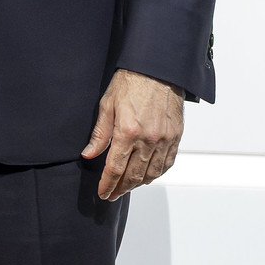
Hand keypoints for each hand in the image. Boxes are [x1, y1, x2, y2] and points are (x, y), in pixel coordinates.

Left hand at [81, 68, 183, 199]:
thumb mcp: (107, 105)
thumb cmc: (131, 82)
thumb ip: (99, 134)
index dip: (108, 184)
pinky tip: (148, 176)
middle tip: (113, 194)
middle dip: (121, 188)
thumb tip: (89, 155)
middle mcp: (147, 140)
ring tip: (128, 187)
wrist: (157, 70)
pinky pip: (167, 163)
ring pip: (152, 173)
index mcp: (127, 132)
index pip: (115, 168)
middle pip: (133, 175)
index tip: (103, 193)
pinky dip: (157, 173)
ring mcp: (164, 140)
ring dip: (138, 184)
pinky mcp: (175, 137)